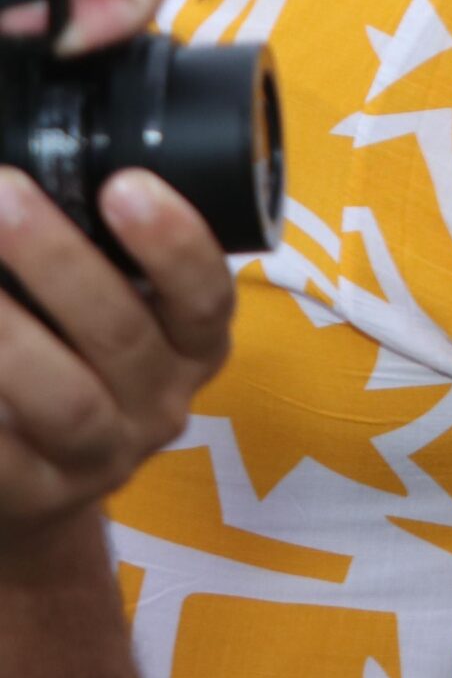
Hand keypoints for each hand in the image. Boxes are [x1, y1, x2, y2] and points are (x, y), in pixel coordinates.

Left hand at [0, 169, 232, 545]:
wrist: (39, 489)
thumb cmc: (75, 362)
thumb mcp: (116, 311)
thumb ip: (101, 260)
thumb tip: (31, 180)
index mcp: (193, 345)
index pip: (205, 295)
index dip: (174, 242)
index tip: (125, 183)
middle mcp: (161, 402)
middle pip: (122, 335)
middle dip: (61, 261)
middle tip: (5, 197)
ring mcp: (101, 456)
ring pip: (63, 400)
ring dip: (9, 337)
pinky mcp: (36, 497)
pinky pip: (2, 456)